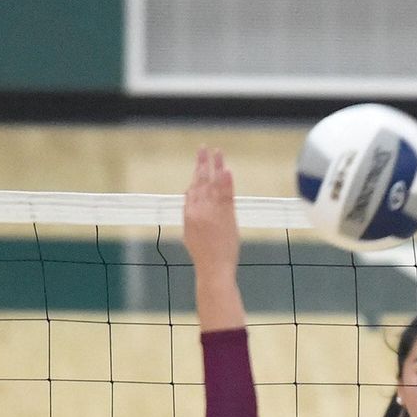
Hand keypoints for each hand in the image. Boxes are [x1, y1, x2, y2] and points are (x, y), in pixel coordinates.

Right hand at [183, 147, 238, 277]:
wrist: (213, 268)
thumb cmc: (204, 255)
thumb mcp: (190, 234)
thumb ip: (190, 216)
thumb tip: (190, 201)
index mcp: (189, 214)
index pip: (192, 190)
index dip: (197, 176)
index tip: (200, 163)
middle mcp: (198, 209)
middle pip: (200, 181)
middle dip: (201, 163)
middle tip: (203, 148)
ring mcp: (212, 212)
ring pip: (213, 184)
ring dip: (215, 165)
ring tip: (217, 151)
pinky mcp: (226, 216)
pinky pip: (226, 195)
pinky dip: (226, 182)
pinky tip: (227, 169)